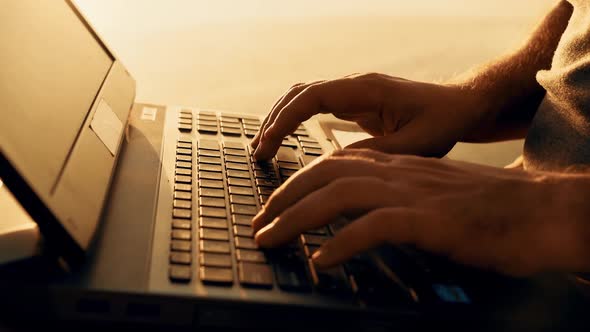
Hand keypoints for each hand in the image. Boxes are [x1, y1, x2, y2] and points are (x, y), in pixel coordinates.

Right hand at [251, 73, 484, 159]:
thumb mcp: (415, 145)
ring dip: (279, 118)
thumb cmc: (443, 122)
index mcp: (367, 90)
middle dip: (273, 120)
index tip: (268, 143)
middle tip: (258, 152)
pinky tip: (285, 139)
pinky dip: (293, 119)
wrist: (460, 105)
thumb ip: (376, 153)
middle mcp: (355, 85)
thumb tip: (334, 164)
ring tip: (262, 146)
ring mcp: (353, 91)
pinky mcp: (354, 102)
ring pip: (303, 96)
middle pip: (299, 93)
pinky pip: (314, 104)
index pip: (312, 96)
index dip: (286, 119)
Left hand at [252, 149, 588, 276]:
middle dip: (284, 197)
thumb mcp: (433, 197)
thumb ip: (397, 201)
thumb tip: (362, 220)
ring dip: (298, 217)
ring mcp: (414, 193)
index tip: (275, 207)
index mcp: (399, 167)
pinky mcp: (432, 220)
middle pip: (326, 173)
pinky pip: (375, 226)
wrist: (543, 211)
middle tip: (259, 224)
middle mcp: (400, 173)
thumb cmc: (490, 210)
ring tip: (271, 238)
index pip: (335, 164)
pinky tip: (321, 261)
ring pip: (340, 193)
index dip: (298, 184)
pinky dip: (342, 242)